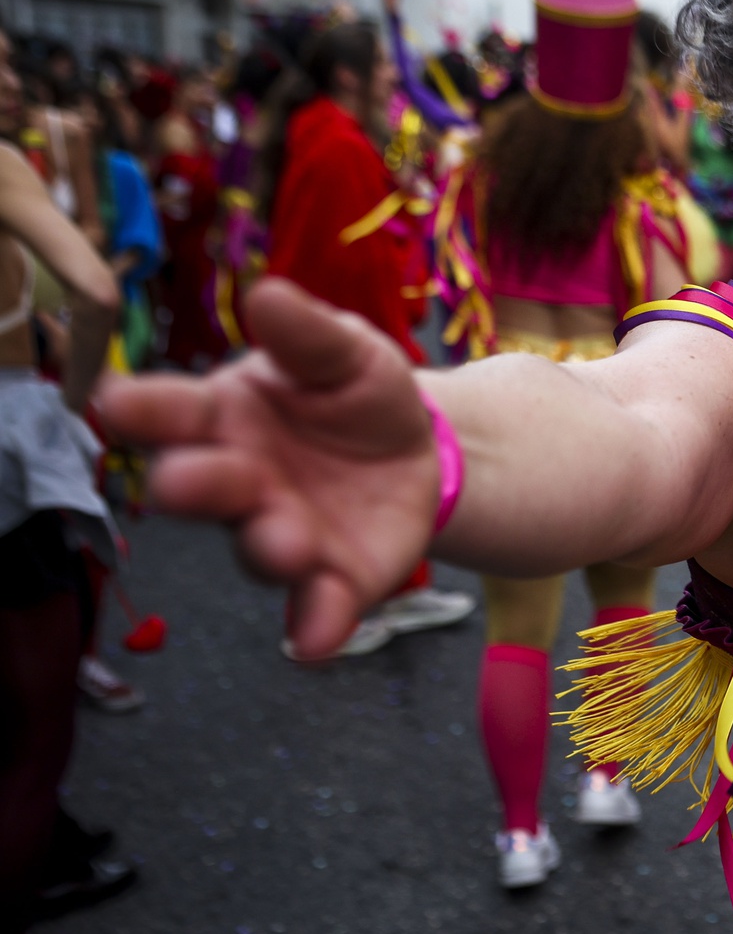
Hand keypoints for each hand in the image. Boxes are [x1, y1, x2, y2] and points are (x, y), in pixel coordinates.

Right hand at [98, 280, 439, 659]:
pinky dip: (316, 626)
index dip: (142, 409)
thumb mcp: (346, 351)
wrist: (417, 448)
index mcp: (224, 416)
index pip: (172, 411)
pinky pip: (316, 609)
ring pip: (258, 551)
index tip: (113, 403)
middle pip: (203, 488)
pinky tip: (318, 641)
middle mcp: (239, 483)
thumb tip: (266, 292)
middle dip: (193, 487)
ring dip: (267, 552)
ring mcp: (280, 534)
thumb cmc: (354, 391)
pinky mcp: (332, 580)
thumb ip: (309, 333)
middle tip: (180, 483)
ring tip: (285, 547)